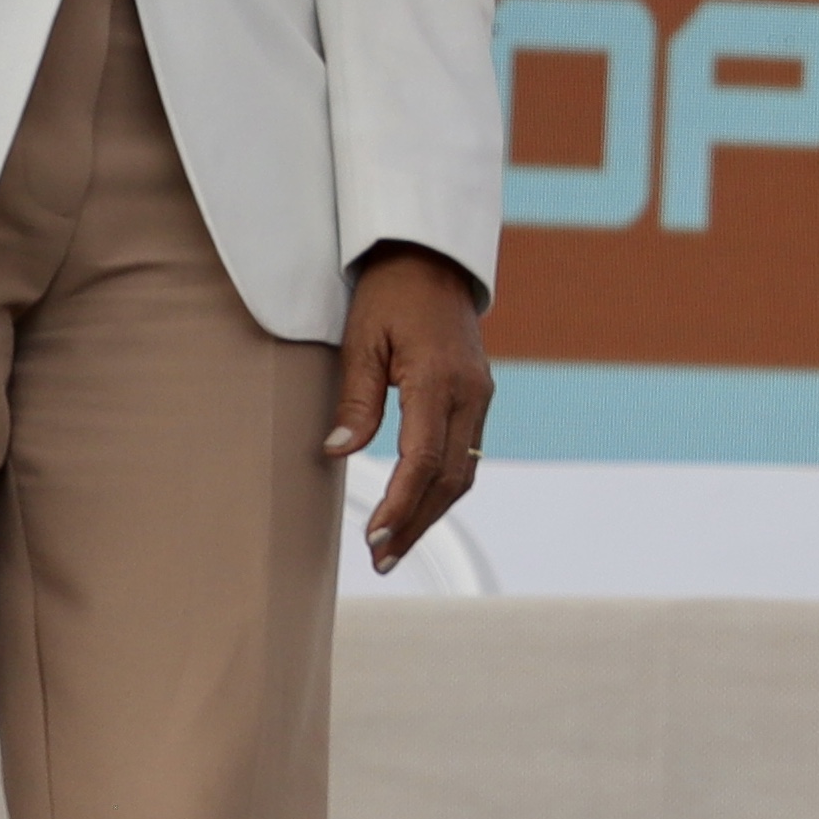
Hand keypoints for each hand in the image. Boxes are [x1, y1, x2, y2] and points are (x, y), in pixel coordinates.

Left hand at [333, 244, 492, 571]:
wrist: (432, 259)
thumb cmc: (389, 295)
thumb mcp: (360, 340)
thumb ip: (355, 399)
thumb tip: (339, 453)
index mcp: (437, 380)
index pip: (421, 460)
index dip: (399, 504)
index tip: (373, 537)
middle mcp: (469, 394)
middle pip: (450, 479)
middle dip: (416, 524)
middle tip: (381, 559)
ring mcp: (479, 397)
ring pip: (463, 472)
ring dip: (430, 512)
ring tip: (396, 545)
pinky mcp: (477, 397)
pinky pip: (465, 454)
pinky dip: (441, 487)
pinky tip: (418, 506)